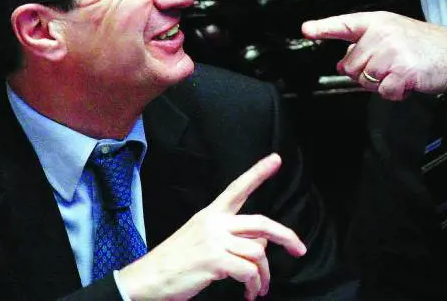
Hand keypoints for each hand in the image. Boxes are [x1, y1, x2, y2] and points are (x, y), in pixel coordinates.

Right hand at [118, 153, 305, 300]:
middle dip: (285, 236)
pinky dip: (253, 284)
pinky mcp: (213, 261)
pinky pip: (247, 271)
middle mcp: (214, 222)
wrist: (146, 280)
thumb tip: (259, 245)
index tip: (276, 159)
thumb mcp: (199, 238)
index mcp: (211, 213)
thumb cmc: (174, 262)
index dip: (258, 173)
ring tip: (259, 287)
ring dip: (264, 274)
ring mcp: (214, 241)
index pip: (238, 187)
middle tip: (299, 249)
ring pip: (257, 252)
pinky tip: (249, 293)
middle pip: (261, 223)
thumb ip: (228, 235)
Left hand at [302, 11, 446, 100]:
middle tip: (388, 68)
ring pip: (365, 80)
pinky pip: (383, 92)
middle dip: (365, 73)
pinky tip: (407, 82)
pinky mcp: (400, 70)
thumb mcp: (394, 35)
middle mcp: (382, 33)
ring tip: (399, 72)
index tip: (307, 29)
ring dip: (380, 84)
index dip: (323, 27)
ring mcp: (391, 51)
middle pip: (351, 64)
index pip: (345, 24)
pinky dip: (394, 93)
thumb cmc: (426, 45)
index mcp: (378, 22)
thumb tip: (341, 62)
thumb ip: (367, 45)